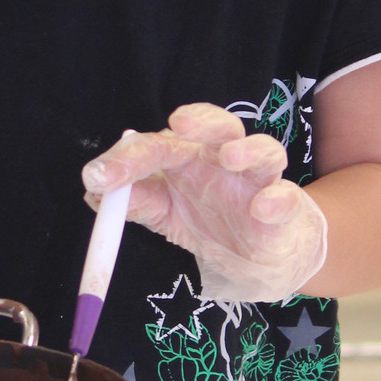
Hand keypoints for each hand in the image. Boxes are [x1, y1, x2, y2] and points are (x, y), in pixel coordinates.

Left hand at [82, 103, 327, 302]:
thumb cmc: (211, 220)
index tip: (97, 176)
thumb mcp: (166, 213)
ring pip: (265, 151)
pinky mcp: (285, 211)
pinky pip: (287, 199)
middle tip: (177, 123)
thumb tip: (93, 193)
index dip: (128, 156)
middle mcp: (226, 161)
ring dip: (248, 149)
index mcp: (191, 157)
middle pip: (220, 125)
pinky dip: (278, 200)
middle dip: (201, 121)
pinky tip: (262, 208)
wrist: (258, 259)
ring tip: (229, 157)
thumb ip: (136, 201)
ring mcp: (258, 183)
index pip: (161, 143)